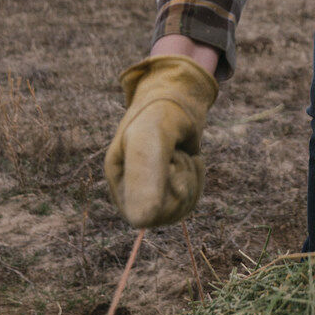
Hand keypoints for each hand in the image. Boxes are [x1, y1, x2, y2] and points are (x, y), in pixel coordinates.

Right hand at [104, 55, 218, 227]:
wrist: (177, 94)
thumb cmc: (163, 110)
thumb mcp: (154, 134)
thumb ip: (147, 171)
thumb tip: (143, 221)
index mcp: (117, 177)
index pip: (144, 216)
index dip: (166, 195)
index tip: (172, 161)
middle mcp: (129, 187)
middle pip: (165, 216)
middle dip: (182, 184)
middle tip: (178, 153)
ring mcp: (149, 189)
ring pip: (179, 211)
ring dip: (191, 180)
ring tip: (183, 153)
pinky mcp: (166, 187)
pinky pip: (188, 202)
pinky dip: (196, 178)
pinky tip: (191, 158)